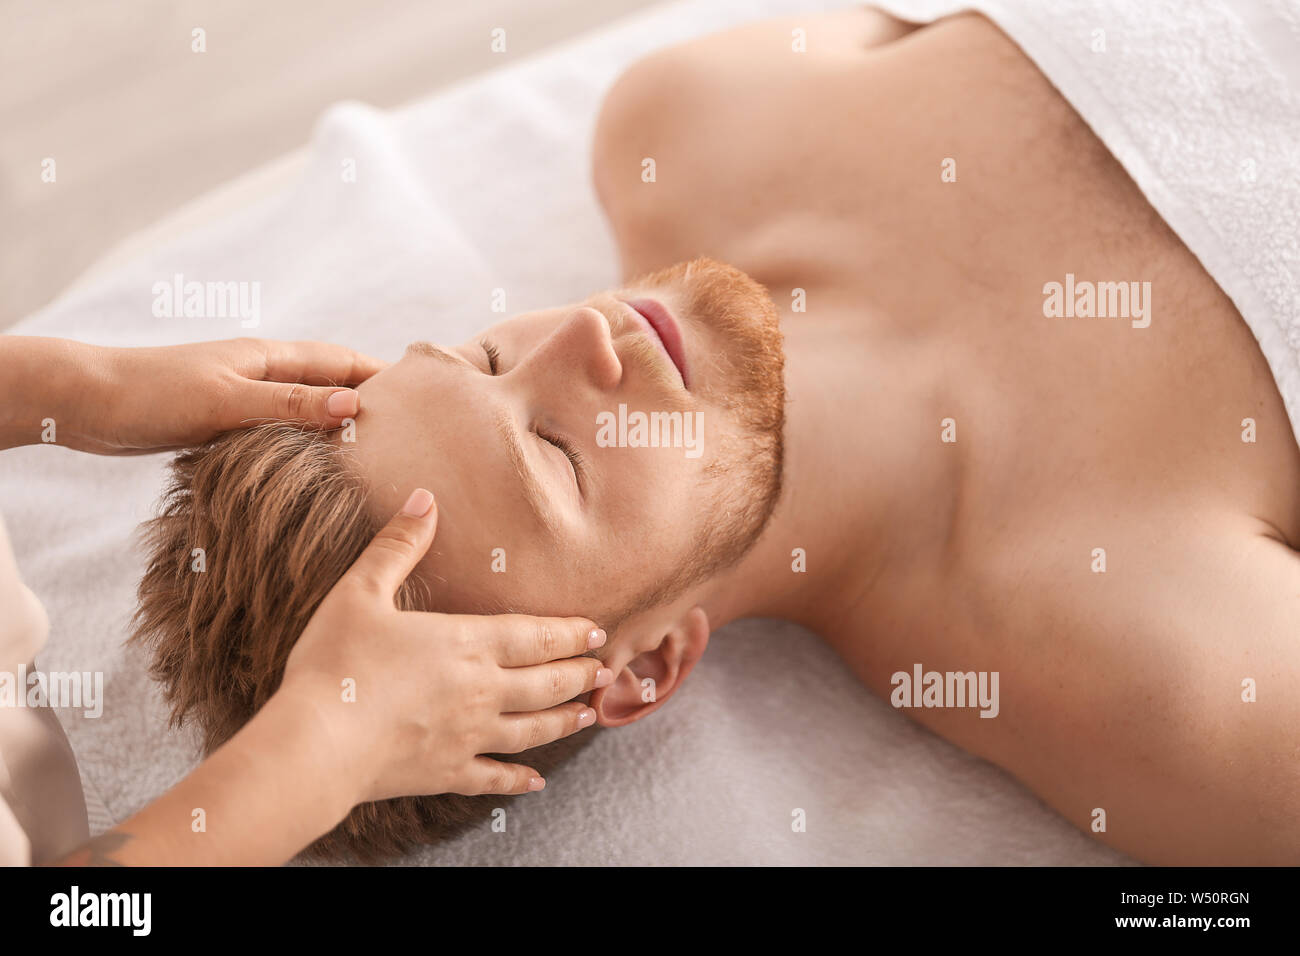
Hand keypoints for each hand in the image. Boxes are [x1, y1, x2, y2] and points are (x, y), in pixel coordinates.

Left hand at [5, 336, 385, 452]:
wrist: (87, 404)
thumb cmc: (155, 394)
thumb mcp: (230, 400)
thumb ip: (292, 404)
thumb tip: (355, 404)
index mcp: (269, 357)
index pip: (342, 360)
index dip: (382, 373)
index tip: (424, 394)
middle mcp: (263, 374)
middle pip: (330, 382)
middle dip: (369, 399)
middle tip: (410, 431)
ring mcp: (245, 398)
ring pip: (306, 409)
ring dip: (338, 425)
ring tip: (374, 454)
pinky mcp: (225, 423)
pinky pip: (281, 431)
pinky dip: (306, 444)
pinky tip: (317, 468)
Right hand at [277, 488, 611, 805]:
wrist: (315, 745)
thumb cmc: (336, 664)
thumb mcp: (360, 592)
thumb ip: (397, 546)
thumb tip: (424, 498)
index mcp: (466, 643)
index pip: (535, 635)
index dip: (570, 633)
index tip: (599, 632)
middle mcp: (480, 691)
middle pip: (546, 682)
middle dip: (581, 674)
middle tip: (608, 670)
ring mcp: (467, 737)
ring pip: (533, 729)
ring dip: (565, 720)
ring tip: (590, 715)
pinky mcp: (445, 774)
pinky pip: (494, 779)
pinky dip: (520, 780)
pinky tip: (537, 782)